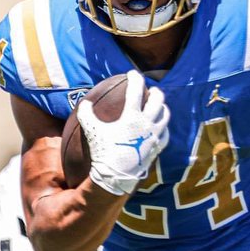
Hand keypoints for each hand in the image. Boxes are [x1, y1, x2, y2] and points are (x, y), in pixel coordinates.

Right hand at [77, 70, 169, 196]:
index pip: (136, 89)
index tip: (132, 74)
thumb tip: (84, 103)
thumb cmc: (103, 152)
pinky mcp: (158, 147)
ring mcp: (154, 135)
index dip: (135, 78)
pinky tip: (159, 127)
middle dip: (154, 91)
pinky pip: (165, 133)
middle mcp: (147, 123)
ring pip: (165, 115)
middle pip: (158, 99)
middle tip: (150, 89)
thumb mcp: (91, 131)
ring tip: (158, 105)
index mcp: (132, 116)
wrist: (116, 176)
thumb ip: (86, 114)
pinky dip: (163, 126)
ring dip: (162, 107)